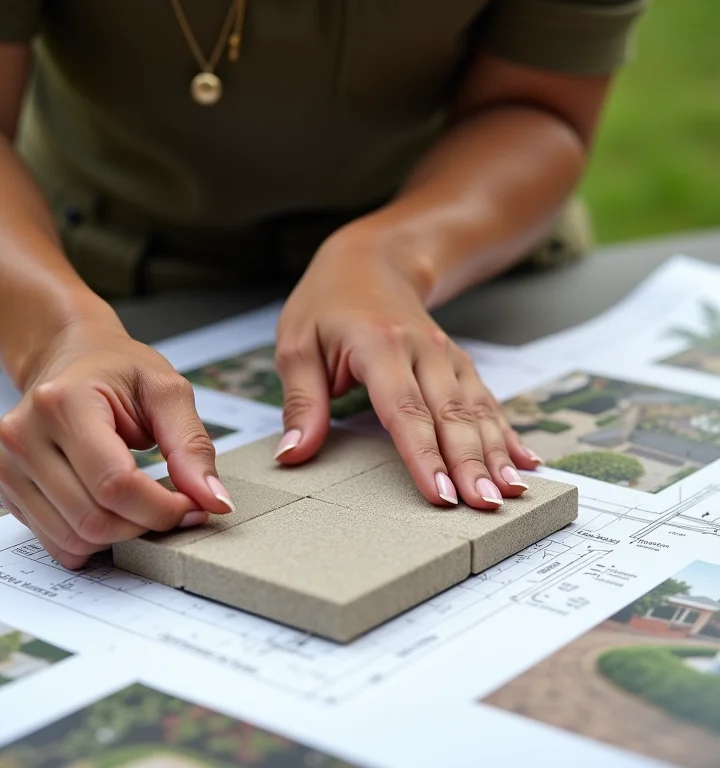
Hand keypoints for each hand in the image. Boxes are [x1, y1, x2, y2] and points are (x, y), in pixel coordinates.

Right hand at [0, 315, 234, 568]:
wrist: (70, 357)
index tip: (193, 506)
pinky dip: (95, 541)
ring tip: (144, 504)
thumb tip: (214, 501)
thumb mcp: (167, 391)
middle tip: (173, 505)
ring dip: (122, 536)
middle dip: (145, 524)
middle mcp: (25, 437)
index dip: (162, 508)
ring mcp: (9, 467)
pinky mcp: (9, 491)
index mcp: (62, 403)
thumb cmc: (118, 368)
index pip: (115, 483)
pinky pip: (57, 542)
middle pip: (93, 518)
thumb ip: (192, 446)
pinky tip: (115, 512)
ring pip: (74, 539)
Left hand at [273, 224, 541, 508]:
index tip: (440, 494)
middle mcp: (423, 349)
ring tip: (513, 491)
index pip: (404, 409)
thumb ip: (300, 402)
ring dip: (495, 452)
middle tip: (486, 505)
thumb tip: (293, 456)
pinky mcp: (458, 363)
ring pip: (476, 409)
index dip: (424, 454)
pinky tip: (524, 461)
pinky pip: (486, 400)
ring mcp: (447, 355)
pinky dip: (506, 432)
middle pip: (451, 413)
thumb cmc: (327, 304)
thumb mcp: (297, 345)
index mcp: (379, 345)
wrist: (372, 260)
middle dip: (471, 462)